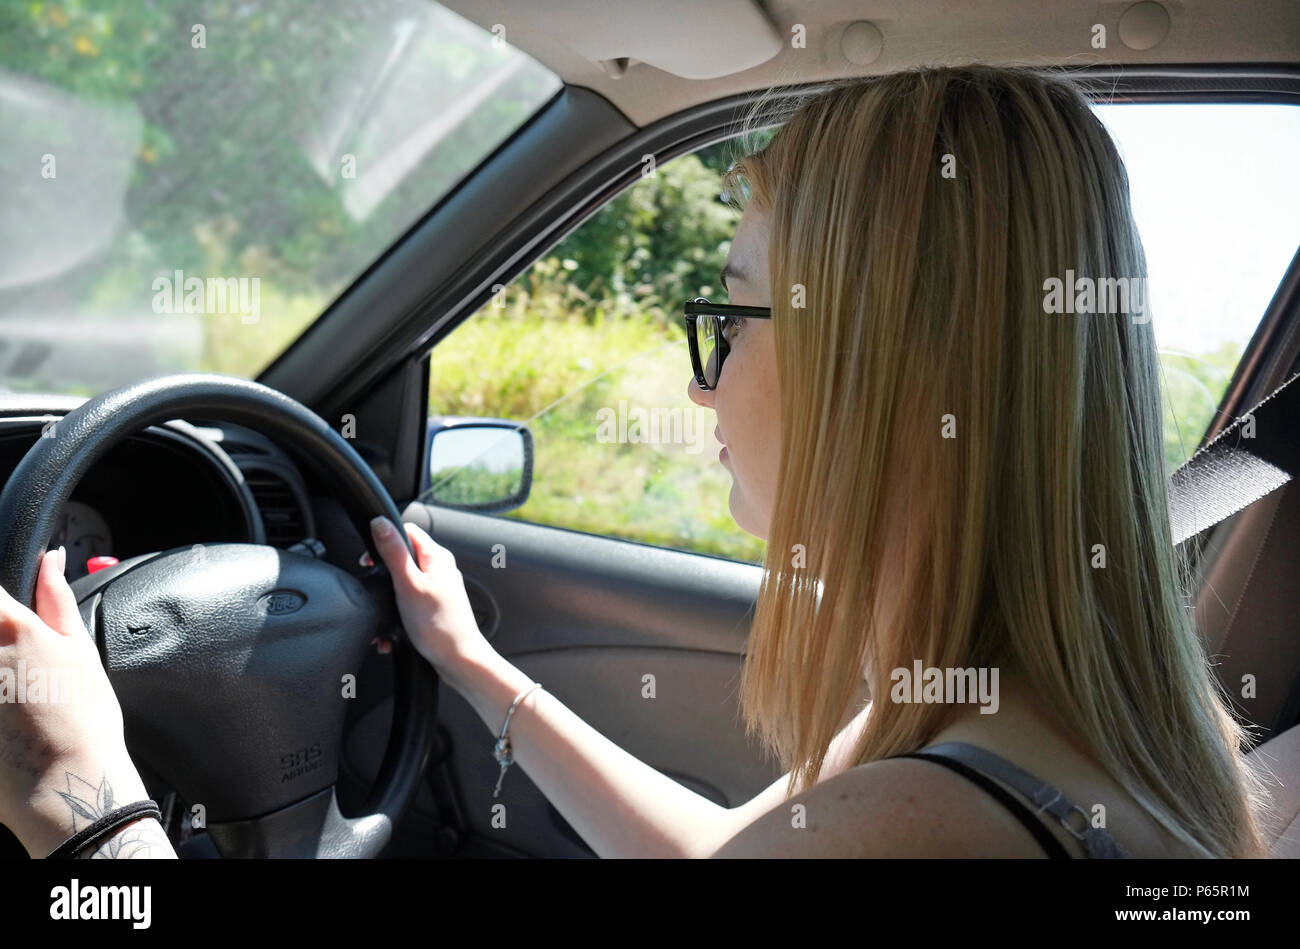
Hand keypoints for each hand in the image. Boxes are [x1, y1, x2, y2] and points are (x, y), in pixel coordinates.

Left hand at [0, 548, 149, 856]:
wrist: (65, 786)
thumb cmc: (83, 720)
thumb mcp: (81, 651)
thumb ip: (57, 599)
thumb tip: (51, 559)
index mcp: (9, 627)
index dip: (1, 603)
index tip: (10, 614)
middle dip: (0, 641)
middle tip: (23, 670)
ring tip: (18, 696)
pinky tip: (8, 717)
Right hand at [369, 517, 497, 688]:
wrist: (459, 661)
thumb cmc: (439, 626)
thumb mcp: (408, 585)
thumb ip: (393, 552)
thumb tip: (380, 522)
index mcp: (437, 557)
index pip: (406, 530)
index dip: (384, 539)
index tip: (370, 559)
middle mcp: (440, 570)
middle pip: (402, 558)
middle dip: (383, 575)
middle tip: (375, 588)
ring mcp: (437, 589)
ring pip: (402, 584)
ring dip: (387, 600)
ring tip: (383, 618)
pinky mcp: (433, 608)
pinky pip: (407, 604)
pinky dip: (395, 617)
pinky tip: (390, 634)